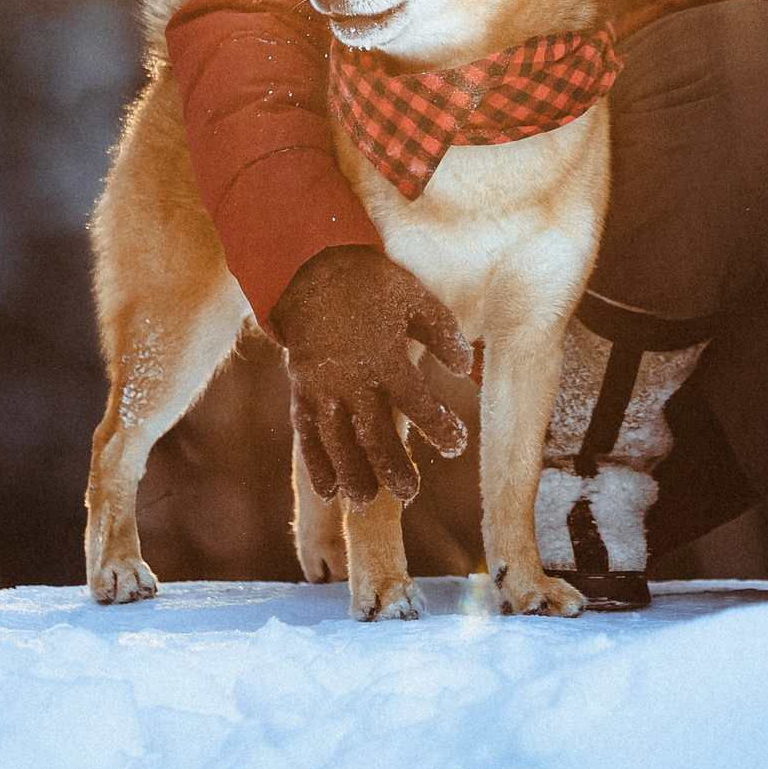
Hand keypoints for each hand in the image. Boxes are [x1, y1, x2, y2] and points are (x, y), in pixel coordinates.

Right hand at [269, 246, 471, 505]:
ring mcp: (323, 388)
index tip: (456, 444)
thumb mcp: (415, 297)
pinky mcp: (301, 390)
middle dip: (394, 468)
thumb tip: (466, 370)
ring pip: (338, 443)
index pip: (419, 405)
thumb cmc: (371, 283)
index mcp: (386, 357)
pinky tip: (329, 491)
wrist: (310, 269)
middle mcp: (353, 380)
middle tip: (410, 490)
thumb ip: (443, 334)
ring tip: (367, 499)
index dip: (440, 429)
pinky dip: (317, 465)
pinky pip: (306, 435)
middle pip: (375, 437)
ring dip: (353, 475)